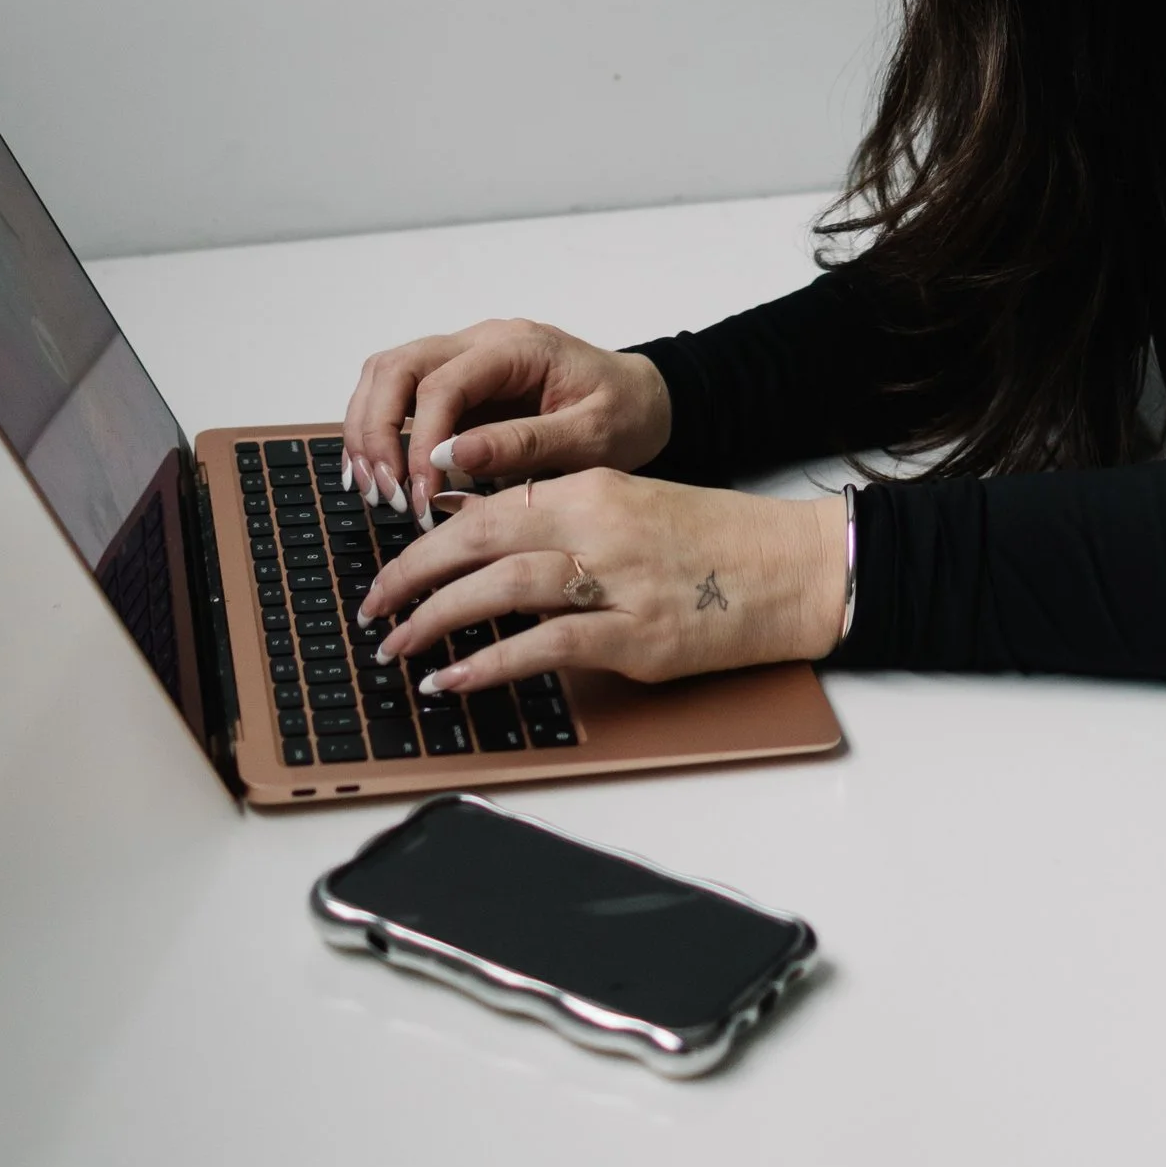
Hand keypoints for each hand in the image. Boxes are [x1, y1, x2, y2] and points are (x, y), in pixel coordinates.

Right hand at [341, 318, 672, 526]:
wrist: (644, 402)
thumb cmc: (625, 414)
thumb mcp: (592, 436)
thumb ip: (525, 444)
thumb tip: (451, 457)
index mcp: (518, 347)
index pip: (443, 383)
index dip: (420, 441)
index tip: (421, 496)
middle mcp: (482, 342)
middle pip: (397, 366)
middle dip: (378, 431)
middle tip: (386, 493)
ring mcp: (465, 359)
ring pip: (386, 374)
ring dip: (369, 430)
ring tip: (376, 490)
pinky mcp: (458, 384)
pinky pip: (399, 395)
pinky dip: (379, 430)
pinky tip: (380, 475)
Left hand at [356, 469, 846, 691]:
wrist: (793, 567)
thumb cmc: (715, 541)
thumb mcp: (633, 509)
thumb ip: (565, 523)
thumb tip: (488, 554)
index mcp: (593, 485)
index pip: (488, 503)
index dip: (429, 537)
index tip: (391, 565)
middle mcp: (598, 523)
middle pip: (480, 538)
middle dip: (412, 574)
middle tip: (372, 607)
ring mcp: (617, 580)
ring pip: (502, 587)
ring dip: (437, 619)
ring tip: (397, 646)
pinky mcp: (637, 636)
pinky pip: (546, 645)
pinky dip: (490, 664)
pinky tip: (454, 681)